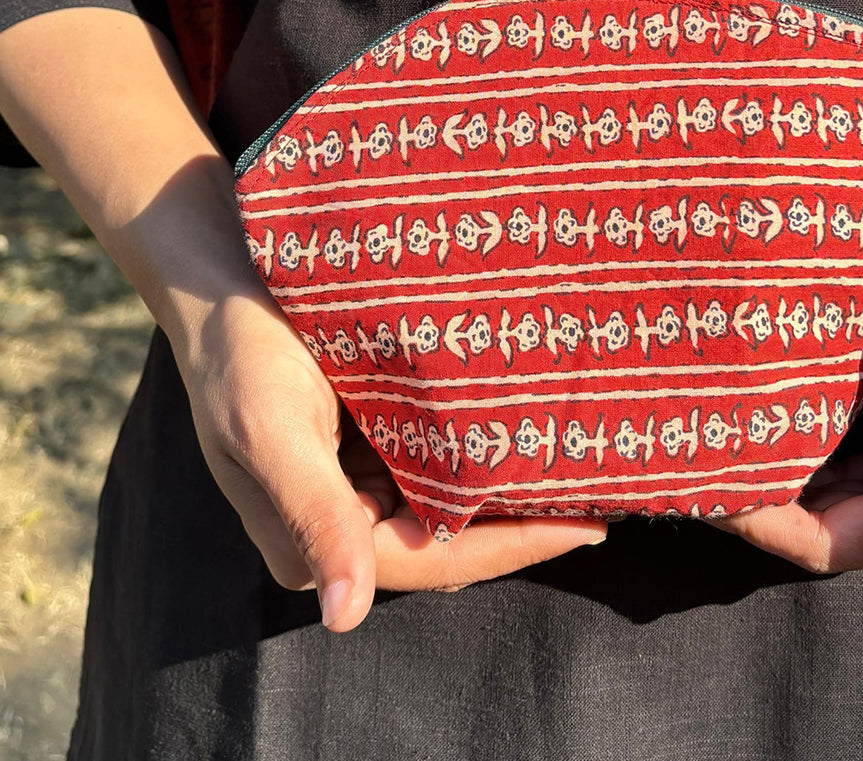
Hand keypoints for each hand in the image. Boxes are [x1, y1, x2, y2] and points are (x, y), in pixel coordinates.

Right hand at [171, 295, 606, 632]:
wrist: (222, 283)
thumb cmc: (239, 354)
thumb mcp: (271, 431)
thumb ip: (313, 517)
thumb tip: (346, 616)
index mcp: (317, 538)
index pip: (433, 562)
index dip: (513, 549)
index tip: (587, 528)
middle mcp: (344, 519)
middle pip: (451, 542)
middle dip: (524, 525)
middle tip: (602, 494)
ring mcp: (358, 482)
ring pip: (449, 505)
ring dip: (508, 489)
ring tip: (580, 467)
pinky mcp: (369, 442)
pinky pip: (437, 461)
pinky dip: (482, 453)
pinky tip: (526, 430)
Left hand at [709, 205, 862, 571]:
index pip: (843, 545)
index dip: (775, 530)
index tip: (715, 496)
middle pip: (829, 527)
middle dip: (766, 507)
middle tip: (696, 472)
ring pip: (827, 495)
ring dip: (776, 480)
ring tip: (712, 451)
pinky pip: (836, 459)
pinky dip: (795, 450)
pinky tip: (754, 426)